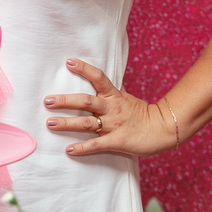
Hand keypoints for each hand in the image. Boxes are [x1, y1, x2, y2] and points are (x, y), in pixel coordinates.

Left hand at [43, 58, 175, 156]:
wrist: (164, 129)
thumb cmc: (142, 113)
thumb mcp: (125, 97)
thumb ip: (110, 91)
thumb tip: (95, 79)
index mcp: (114, 95)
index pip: (98, 77)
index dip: (84, 68)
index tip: (68, 62)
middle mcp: (112, 108)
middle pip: (85, 101)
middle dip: (64, 101)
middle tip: (46, 100)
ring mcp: (114, 125)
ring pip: (87, 123)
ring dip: (67, 123)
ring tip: (50, 123)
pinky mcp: (117, 141)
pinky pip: (97, 144)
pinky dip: (82, 148)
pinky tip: (68, 149)